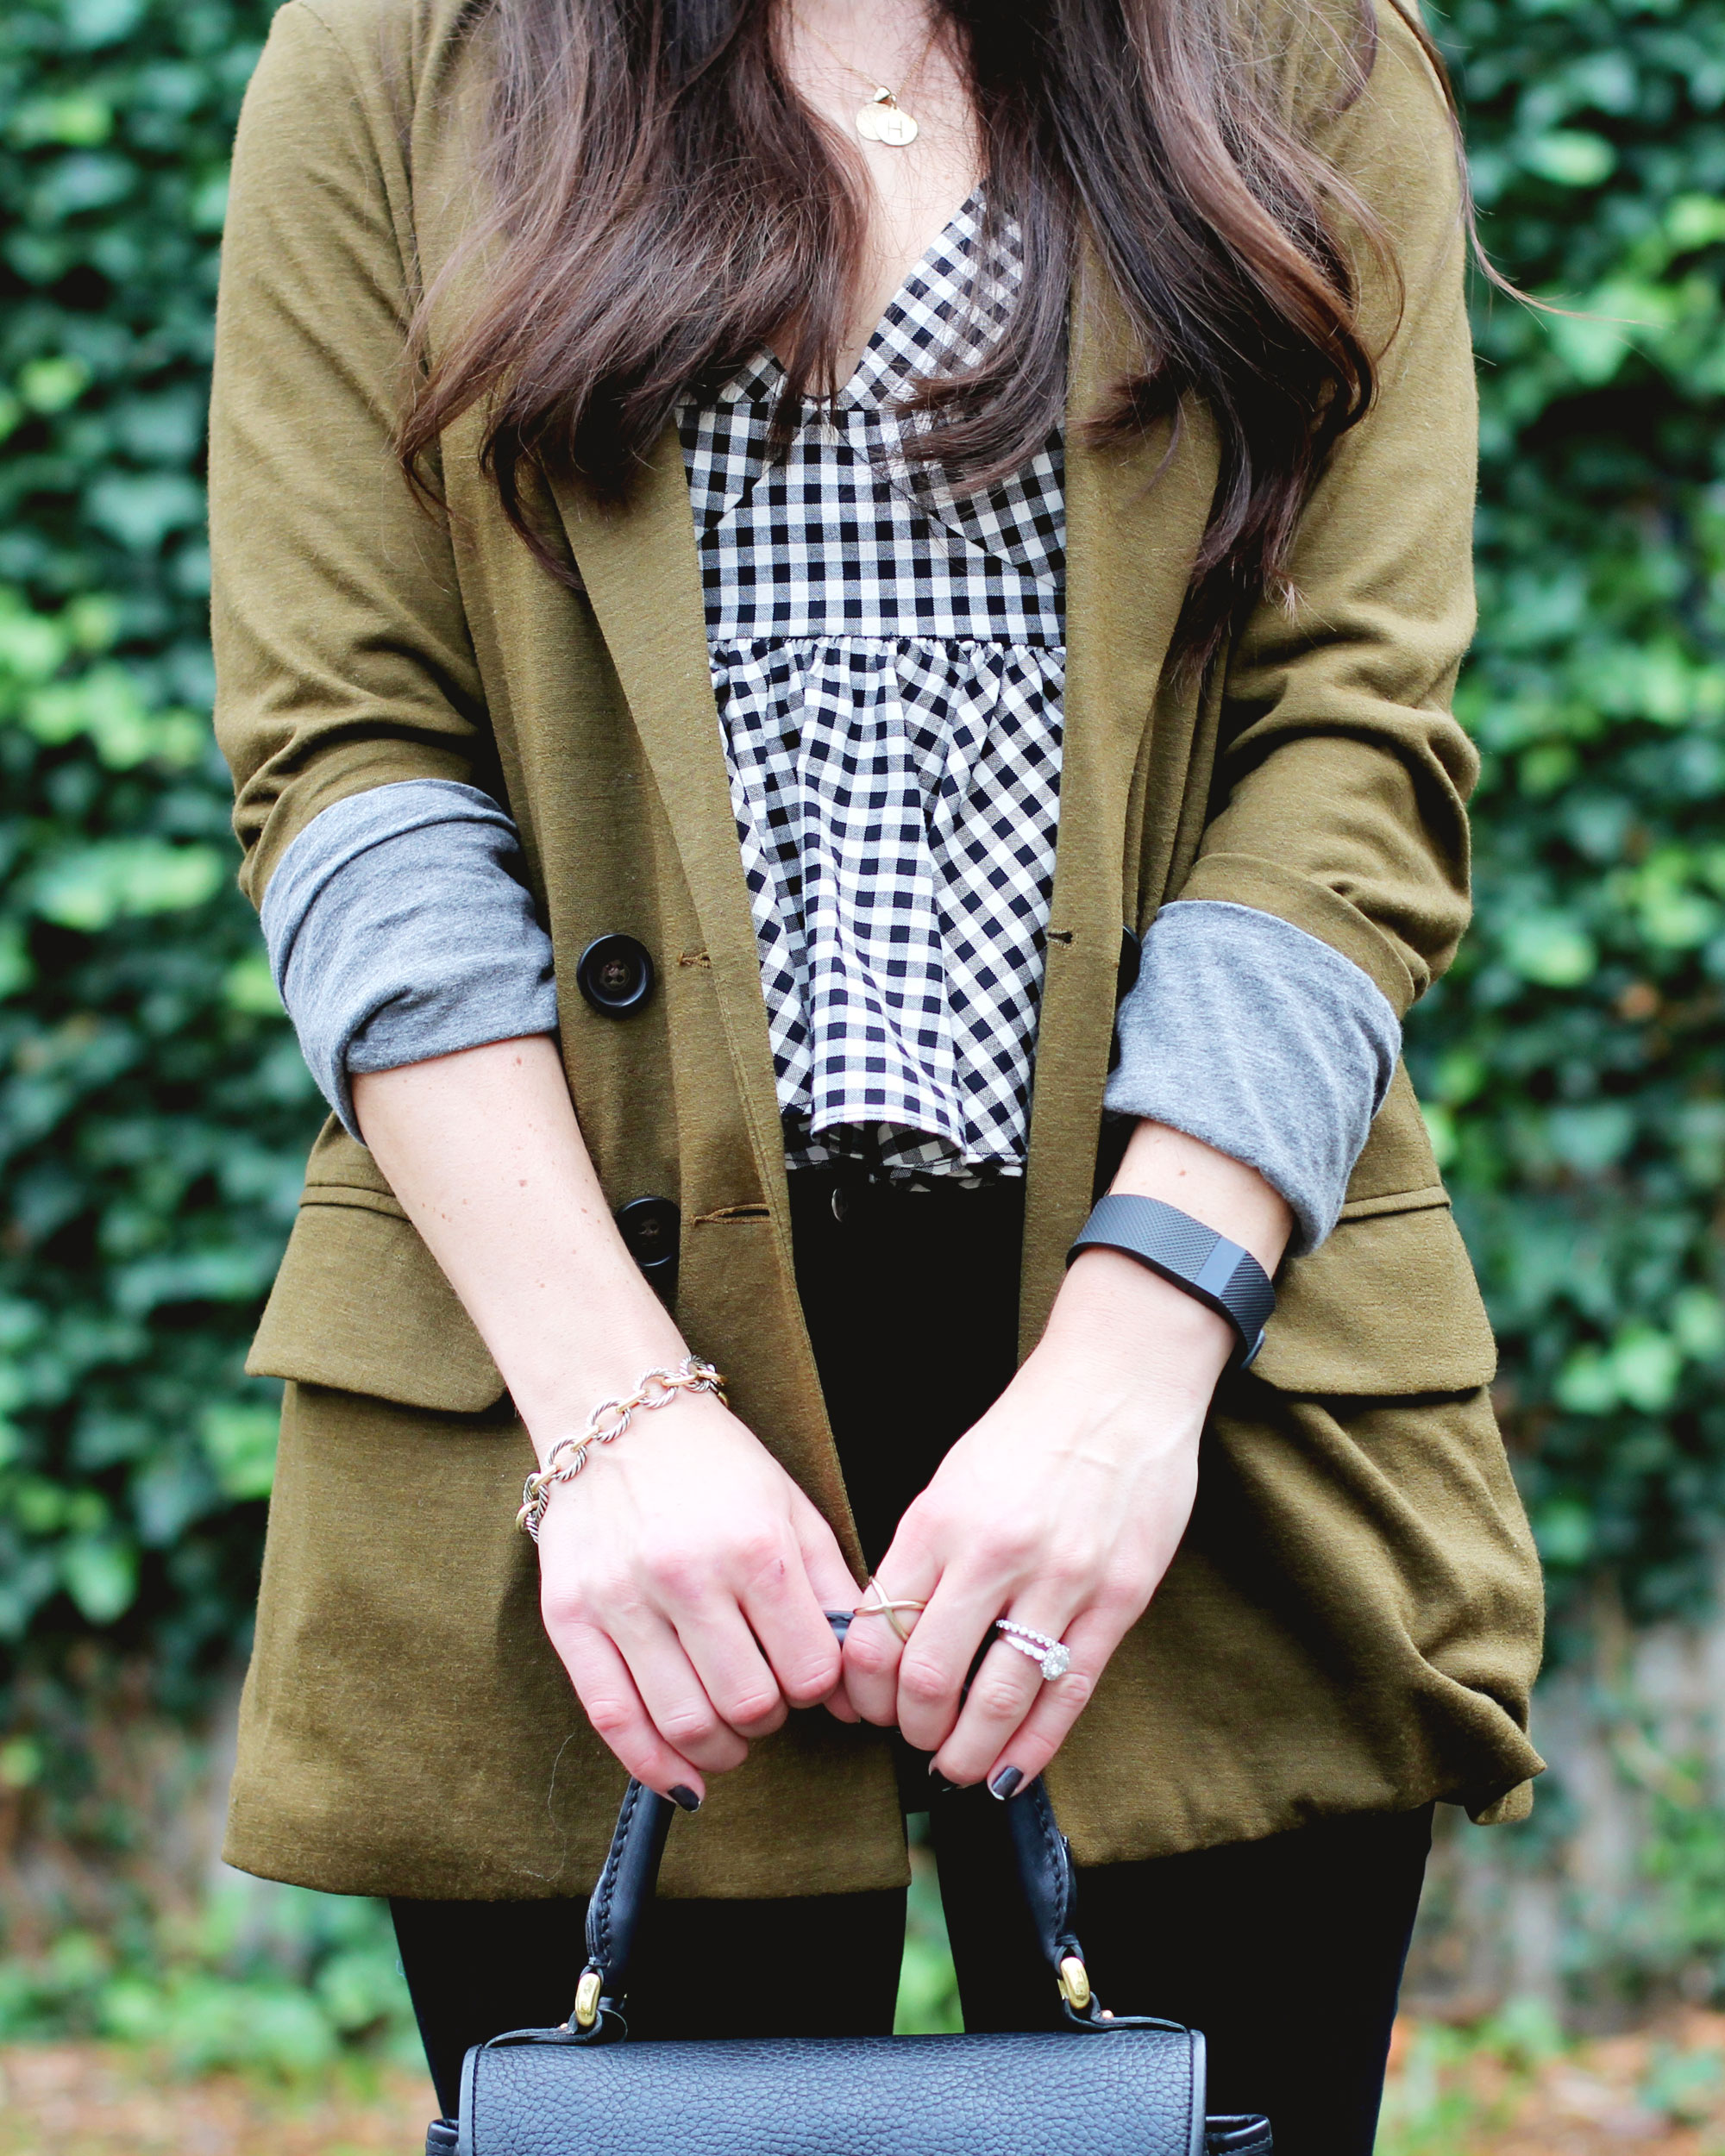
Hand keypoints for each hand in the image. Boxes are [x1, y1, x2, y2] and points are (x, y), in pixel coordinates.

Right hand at [536, 1390, 860, 1804]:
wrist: (617, 1417)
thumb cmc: (719, 1468)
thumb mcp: (794, 1513)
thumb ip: (834, 1597)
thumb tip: (855, 1693)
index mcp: (755, 1547)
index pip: (810, 1671)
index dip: (819, 1689)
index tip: (808, 1676)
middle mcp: (687, 1574)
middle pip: (749, 1704)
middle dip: (770, 1718)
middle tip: (767, 1699)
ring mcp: (622, 1598)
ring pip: (685, 1723)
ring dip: (721, 1749)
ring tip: (729, 1733)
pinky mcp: (569, 1617)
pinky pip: (612, 1719)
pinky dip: (652, 1764)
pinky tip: (682, 1775)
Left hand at [840, 1248, 1229, 1791]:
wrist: (1119, 1387)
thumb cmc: (1028, 1434)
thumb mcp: (951, 1482)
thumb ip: (921, 1558)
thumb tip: (888, 1641)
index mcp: (938, 1520)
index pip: (877, 1632)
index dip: (862, 1691)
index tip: (867, 1708)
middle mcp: (993, 1552)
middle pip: (929, 1676)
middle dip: (912, 1728)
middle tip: (914, 1741)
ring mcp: (1061, 1578)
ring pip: (999, 1697)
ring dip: (968, 1750)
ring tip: (956, 1767)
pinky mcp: (1118, 1599)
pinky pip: (1069, 1692)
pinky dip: (1034, 1746)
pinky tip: (1011, 1771)